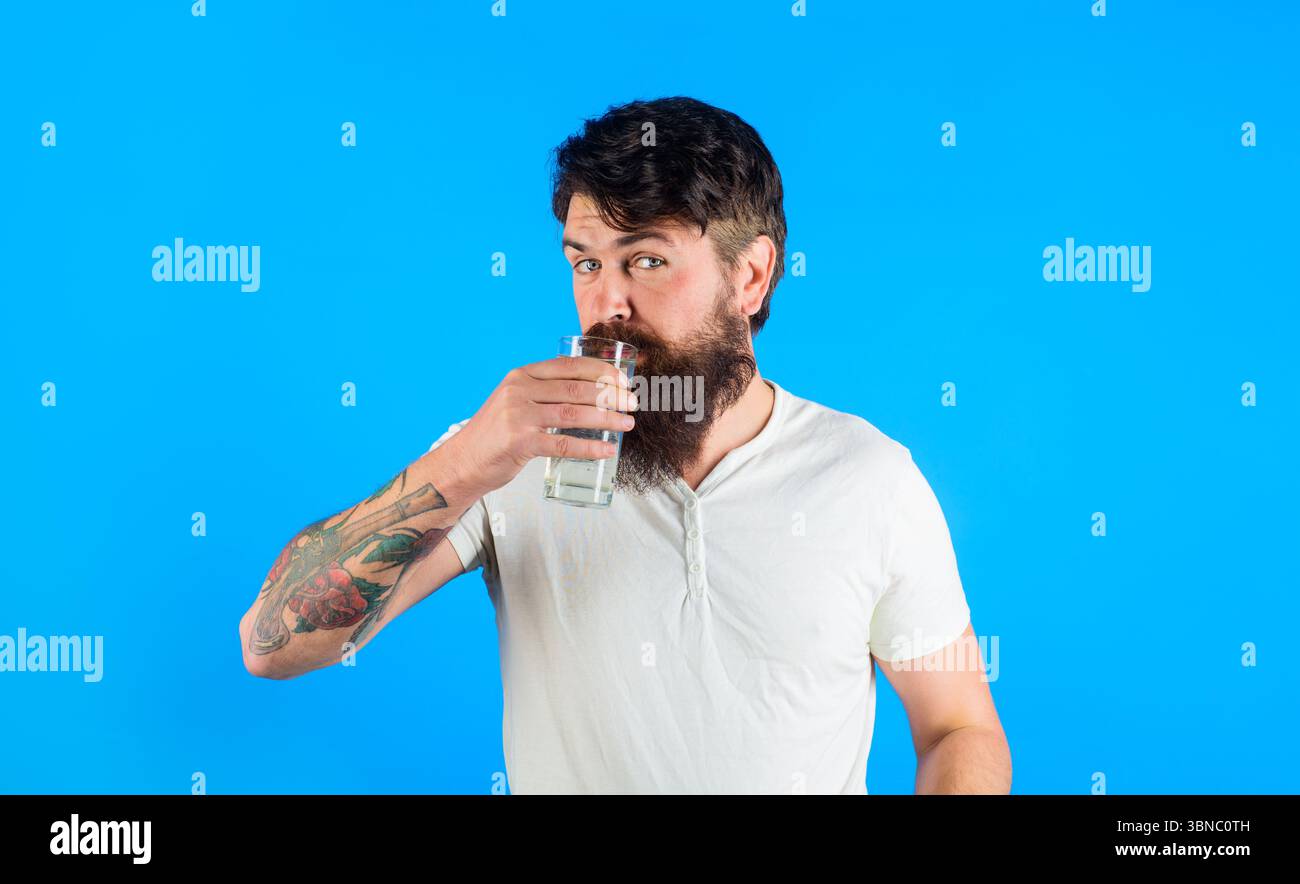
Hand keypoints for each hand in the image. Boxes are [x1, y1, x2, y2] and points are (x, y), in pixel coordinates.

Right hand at [434, 355, 638, 496]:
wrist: (464, 461)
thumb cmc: (497, 433)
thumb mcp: (515, 400)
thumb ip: (543, 390)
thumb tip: (587, 388)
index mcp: (522, 375)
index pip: (570, 365)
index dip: (602, 371)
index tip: (624, 380)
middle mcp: (520, 390)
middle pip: (577, 388)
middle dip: (611, 395)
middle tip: (633, 404)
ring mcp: (519, 416)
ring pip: (574, 414)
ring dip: (607, 419)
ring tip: (627, 424)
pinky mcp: (519, 442)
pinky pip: (562, 444)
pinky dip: (589, 447)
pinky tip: (607, 450)